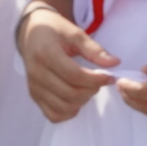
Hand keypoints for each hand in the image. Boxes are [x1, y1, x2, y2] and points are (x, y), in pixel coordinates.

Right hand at [19, 3, 118, 122]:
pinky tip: (75, 99)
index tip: (110, 77)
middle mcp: (37, 73)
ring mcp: (34, 87)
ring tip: (88, 87)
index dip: (95, 79)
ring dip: (82, 101)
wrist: (31, 33)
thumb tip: (115, 63)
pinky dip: (68, 112)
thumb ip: (94, 49)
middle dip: (91, 90)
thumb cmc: (54, 30)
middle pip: (69, 93)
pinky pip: (53, 114)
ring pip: (63, 107)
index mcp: (46, 53)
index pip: (74, 75)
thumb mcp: (75, 33)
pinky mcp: (34, 96)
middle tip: (99, 80)